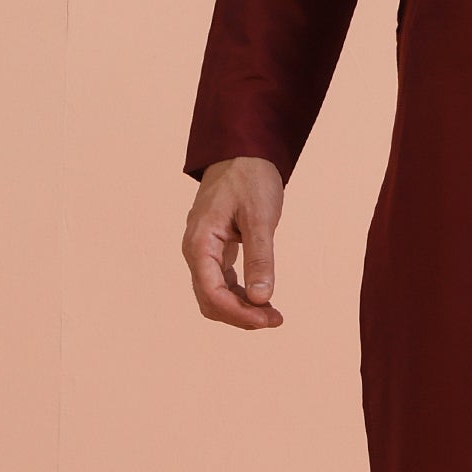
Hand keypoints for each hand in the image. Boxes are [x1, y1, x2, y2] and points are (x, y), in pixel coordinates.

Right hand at [182, 156, 286, 328]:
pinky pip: (221, 282)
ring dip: (240, 308)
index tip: (268, 320)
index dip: (239, 313)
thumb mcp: (260, 217)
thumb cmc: (250, 178)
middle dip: (241, 315)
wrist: (242, 152)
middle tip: (276, 319)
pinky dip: (239, 295)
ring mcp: (203, 251)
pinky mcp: (214, 250)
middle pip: (210, 300)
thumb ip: (260, 258)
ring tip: (272, 314)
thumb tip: (262, 298)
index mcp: (200, 243)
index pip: (212, 293)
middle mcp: (195, 251)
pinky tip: (262, 298)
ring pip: (214, 294)